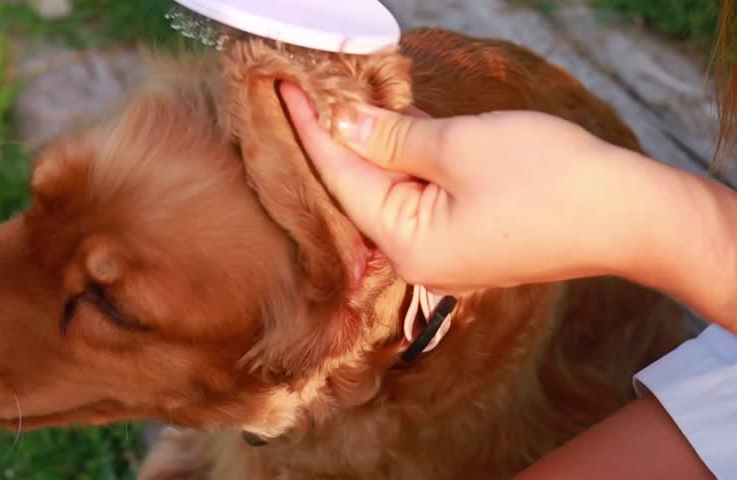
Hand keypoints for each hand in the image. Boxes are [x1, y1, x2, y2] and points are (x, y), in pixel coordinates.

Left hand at [279, 82, 647, 294]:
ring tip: (341, 111)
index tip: (285, 93)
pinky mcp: (465, 248)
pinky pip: (416, 207)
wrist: (629, 217)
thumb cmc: (551, 181)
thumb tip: (346, 124)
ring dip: (369, 154)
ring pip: (388, 199)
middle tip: (310, 95)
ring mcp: (442, 261)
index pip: (340, 179)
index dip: (311, 131)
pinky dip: (400, 172)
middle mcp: (417, 264)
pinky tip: (388, 142)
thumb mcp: (460, 146)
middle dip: (336, 142)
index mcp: (407, 245)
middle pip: (359, 194)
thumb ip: (393, 138)